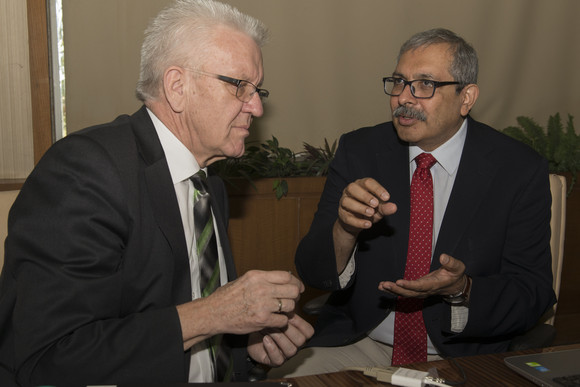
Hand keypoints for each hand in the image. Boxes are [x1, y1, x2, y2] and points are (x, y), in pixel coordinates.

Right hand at [177, 270, 304, 347]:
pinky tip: (274, 320)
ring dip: (288, 310)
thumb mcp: (243, 280)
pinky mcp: (262, 320)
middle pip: (292, 290)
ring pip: (290, 306)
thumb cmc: (226, 297)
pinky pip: (283, 320)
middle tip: (292, 300)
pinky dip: (281, 322)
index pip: (287, 276)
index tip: (298, 287)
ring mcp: (263, 305)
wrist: (213, 313)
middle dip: (295, 296)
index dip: (296, 282)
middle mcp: (262, 288)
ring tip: (281, 311)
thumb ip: (262, 279)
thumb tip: (279, 279)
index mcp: (257, 276)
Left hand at [247, 313, 313, 366]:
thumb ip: (287, 308)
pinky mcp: (274, 360)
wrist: (250, 330)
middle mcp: (294, 344)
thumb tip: (293, 296)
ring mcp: (285, 354)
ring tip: (268, 328)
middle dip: (287, 329)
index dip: (300, 323)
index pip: (309, 332)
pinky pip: (278, 359)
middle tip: (276, 321)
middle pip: (300, 340)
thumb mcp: (277, 313)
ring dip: (279, 337)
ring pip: (291, 350)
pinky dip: (272, 348)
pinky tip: (265, 339)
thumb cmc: (266, 320)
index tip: (288, 315)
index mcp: (298, 332)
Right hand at [336, 178, 396, 235]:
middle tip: (375, 204)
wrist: (358, 224)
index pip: (368, 182)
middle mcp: (350, 191)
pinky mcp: (342, 215)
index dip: (377, 189)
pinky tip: (368, 224)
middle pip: (353, 188)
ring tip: (371, 213)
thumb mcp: (379, 209)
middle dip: (365, 196)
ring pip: (347, 201)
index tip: (386, 198)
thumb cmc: (369, 210)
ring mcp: (344, 202)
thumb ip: (385, 208)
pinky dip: (358, 221)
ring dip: (360, 207)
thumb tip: (394, 207)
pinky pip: (347, 217)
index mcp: (361, 185)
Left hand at [378, 254, 465, 297]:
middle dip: (396, 289)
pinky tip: (383, 287)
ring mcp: (421, 292)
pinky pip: (404, 292)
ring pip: (405, 294)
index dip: (410, 285)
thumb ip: (451, 262)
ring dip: (393, 290)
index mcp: (435, 285)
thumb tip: (442, 256)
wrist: (456, 286)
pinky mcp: (417, 290)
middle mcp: (426, 290)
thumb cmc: (455, 275)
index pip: (421, 286)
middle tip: (384, 285)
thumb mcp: (458, 267)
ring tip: (381, 286)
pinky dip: (394, 290)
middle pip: (410, 293)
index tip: (399, 282)